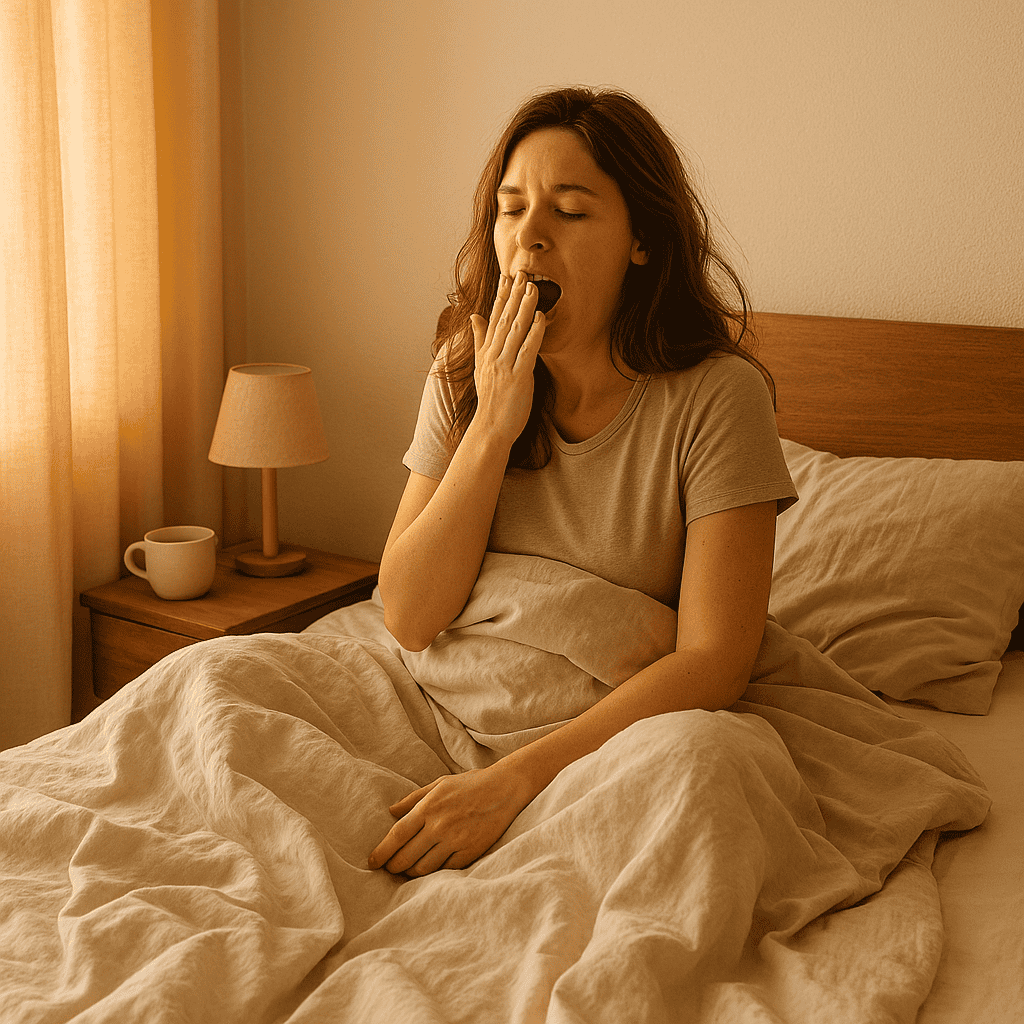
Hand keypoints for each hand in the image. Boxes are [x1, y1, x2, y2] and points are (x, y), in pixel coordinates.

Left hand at [368, 761, 533, 876]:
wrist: (504, 789)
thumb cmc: (470, 784)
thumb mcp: (439, 784)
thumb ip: (413, 799)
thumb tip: (390, 811)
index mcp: (429, 807)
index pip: (397, 835)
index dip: (382, 852)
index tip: (373, 862)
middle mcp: (440, 825)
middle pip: (406, 857)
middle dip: (393, 867)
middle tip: (390, 869)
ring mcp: (456, 840)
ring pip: (424, 868)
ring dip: (411, 873)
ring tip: (408, 871)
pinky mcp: (470, 852)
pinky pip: (445, 870)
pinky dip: (435, 872)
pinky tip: (431, 869)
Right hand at [469, 271, 545, 445]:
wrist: (490, 428)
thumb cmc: (491, 399)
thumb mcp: (480, 366)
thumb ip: (480, 339)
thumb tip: (475, 316)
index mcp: (486, 352)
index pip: (494, 317)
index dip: (502, 296)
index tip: (508, 276)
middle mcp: (493, 355)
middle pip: (504, 319)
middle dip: (514, 295)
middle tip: (523, 273)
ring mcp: (504, 366)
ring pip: (515, 331)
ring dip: (525, 308)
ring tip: (533, 288)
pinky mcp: (517, 378)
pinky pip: (527, 351)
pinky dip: (534, 333)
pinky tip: (541, 318)